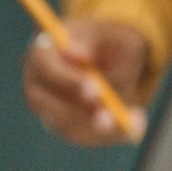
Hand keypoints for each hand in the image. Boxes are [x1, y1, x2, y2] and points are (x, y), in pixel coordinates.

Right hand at [21, 19, 148, 145]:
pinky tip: (133, 128)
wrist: (111, 56)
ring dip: (99, 129)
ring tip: (133, 120)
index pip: (45, 67)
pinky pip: (83, 137)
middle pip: (49, 104)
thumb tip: (79, 54)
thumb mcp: (107, 33)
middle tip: (111, 118)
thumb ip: (94, 40)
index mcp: (42, 52)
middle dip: (82, 113)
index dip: (68, 81)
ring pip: (67, 126)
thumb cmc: (105, 41)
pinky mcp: (64, 127)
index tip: (95, 91)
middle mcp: (38, 84)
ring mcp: (48, 109)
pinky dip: (109, 135)